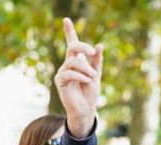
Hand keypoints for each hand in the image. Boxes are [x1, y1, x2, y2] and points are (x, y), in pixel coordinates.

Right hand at [54, 17, 102, 136]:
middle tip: (93, 52)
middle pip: (72, 47)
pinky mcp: (60, 81)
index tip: (67, 20)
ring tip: (93, 77)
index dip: (70, 31)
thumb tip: (100, 45)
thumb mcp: (96, 74)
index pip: (72, 43)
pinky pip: (69, 73)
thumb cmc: (90, 93)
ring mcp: (63, 72)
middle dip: (83, 47)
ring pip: (73, 62)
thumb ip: (97, 61)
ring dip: (86, 68)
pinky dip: (80, 76)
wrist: (86, 109)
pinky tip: (87, 80)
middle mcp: (68, 64)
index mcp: (77, 61)